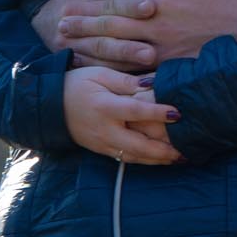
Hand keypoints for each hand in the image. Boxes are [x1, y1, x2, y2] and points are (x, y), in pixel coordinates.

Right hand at [39, 0, 157, 70]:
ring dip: (125, 60)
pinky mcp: (73, 63)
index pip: (107, 5)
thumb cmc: (78, 2)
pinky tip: (135, 75)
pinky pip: (97, 69)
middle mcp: (70, 27)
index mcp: (76, 4)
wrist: (44, 23)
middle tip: (152, 49)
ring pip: (100, 55)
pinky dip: (116, 72)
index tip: (152, 7)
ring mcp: (70, 48)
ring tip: (148, 62)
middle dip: (128, 43)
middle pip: (103, 35)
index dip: (129, 6)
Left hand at [59, 0, 236, 66]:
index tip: (78, 0)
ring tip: (73, 50)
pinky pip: (143, 75)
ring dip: (94, 52)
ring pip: (121, 54)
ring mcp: (166, 55)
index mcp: (162, 3)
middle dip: (84, 27)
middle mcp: (158, 30)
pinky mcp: (177, 72)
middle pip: (112, 29)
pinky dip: (121, 76)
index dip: (97, 2)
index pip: (120, 2)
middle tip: (61, 27)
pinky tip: (106, 77)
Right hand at [63, 67, 180, 164]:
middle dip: (163, 150)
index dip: (157, 113)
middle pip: (138, 144)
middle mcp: (104, 129)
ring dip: (158, 160)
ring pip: (134, 156)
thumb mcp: (100, 75)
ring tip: (180, 158)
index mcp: (105, 106)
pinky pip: (126, 159)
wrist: (50, 107)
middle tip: (186, 150)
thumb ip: (126, 81)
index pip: (135, 111)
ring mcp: (102, 143)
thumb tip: (153, 84)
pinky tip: (161, 160)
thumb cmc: (78, 84)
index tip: (178, 113)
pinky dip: (145, 161)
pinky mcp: (101, 150)